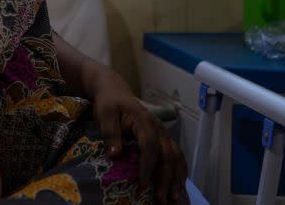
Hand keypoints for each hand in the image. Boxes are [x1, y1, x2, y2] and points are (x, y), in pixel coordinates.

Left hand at [91, 71, 187, 203]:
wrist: (115, 91)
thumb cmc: (109, 104)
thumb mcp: (104, 114)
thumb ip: (110, 133)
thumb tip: (115, 155)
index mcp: (144, 121)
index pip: (149, 146)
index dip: (148, 165)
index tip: (143, 183)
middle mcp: (159, 128)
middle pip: (167, 155)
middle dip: (166, 178)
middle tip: (161, 198)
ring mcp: (164, 134)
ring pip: (176, 158)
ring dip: (176, 178)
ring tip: (174, 198)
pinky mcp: (164, 139)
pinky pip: (177, 157)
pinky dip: (180, 172)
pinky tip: (179, 187)